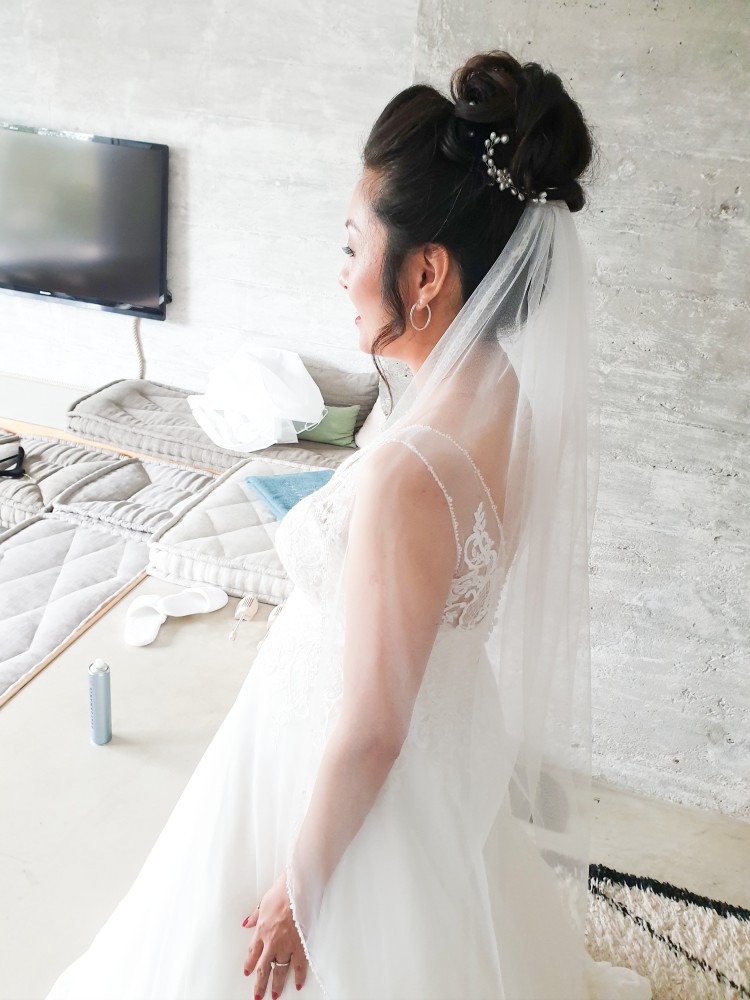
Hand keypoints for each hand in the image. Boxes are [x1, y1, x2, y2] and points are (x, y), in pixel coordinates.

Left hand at [242, 871, 307, 996]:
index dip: (249, 964)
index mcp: (262, 931)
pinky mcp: (301, 944)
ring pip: (280, 970)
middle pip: (264, 968)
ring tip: (275, 995)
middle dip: (260, 984)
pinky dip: (299, 975)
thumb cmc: (283, 891)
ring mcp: (287, 945)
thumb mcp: (264, 902)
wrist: (298, 888)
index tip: (247, 972)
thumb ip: (256, 916)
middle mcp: (272, 941)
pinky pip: (300, 965)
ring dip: (277, 984)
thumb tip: (247, 922)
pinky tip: (298, 983)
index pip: (253, 953)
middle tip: (258, 996)